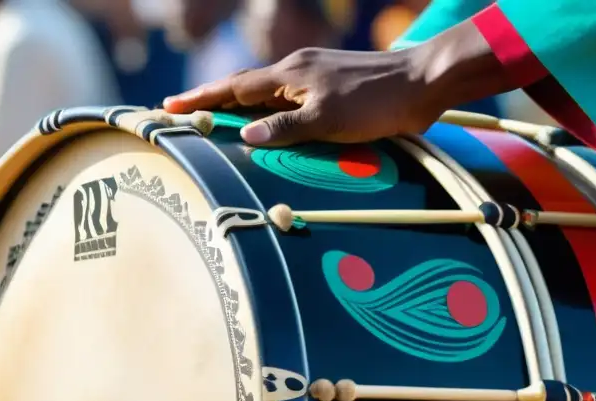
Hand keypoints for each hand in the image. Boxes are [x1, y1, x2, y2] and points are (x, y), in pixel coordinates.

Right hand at [163, 20, 510, 147]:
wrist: (425, 82)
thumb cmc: (378, 101)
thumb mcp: (329, 120)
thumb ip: (286, 128)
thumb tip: (246, 136)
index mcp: (291, 74)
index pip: (234, 89)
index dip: (201, 99)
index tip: (169, 108)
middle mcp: (297, 69)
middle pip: (243, 86)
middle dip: (210, 100)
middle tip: (180, 111)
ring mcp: (315, 75)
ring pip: (265, 90)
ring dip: (237, 104)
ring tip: (213, 118)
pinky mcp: (332, 86)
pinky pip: (286, 97)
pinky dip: (266, 109)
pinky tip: (267, 120)